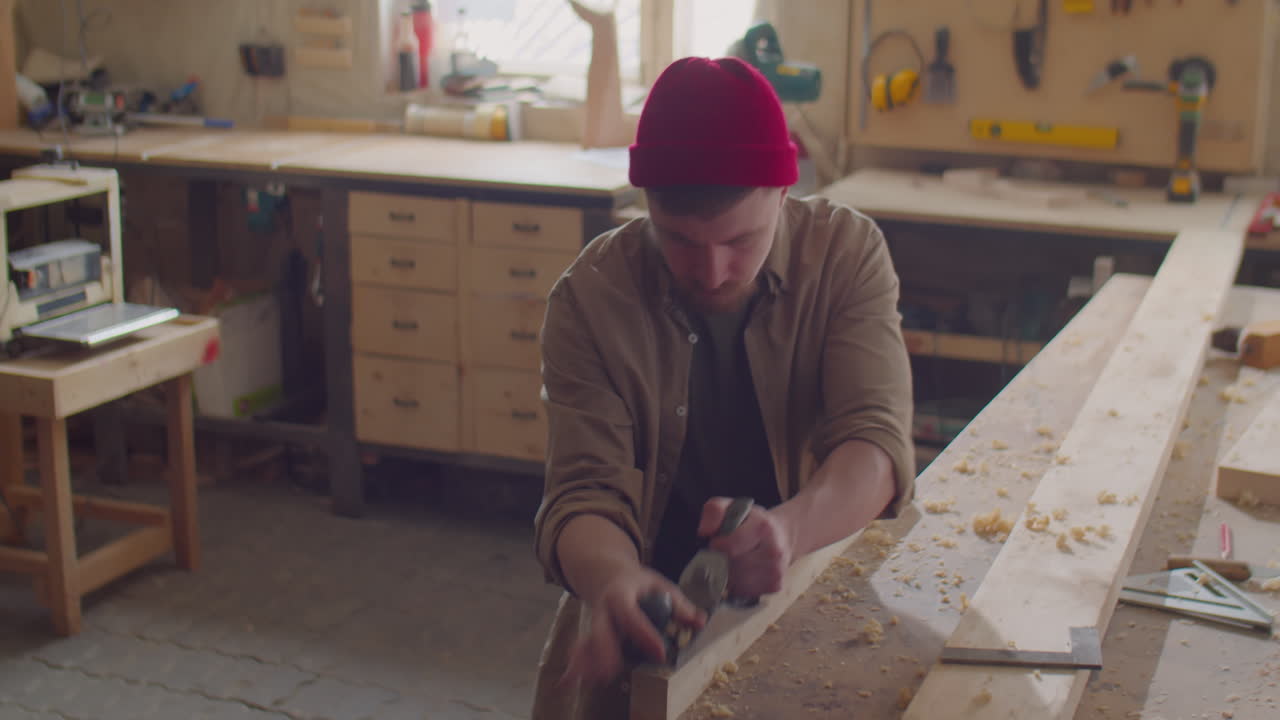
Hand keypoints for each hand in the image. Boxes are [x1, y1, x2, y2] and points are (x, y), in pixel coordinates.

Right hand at [559, 565, 705, 688]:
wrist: (609, 573)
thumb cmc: (639, 583)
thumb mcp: (660, 584)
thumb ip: (679, 604)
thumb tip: (700, 622)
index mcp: (622, 593)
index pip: (632, 616)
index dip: (644, 635)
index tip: (659, 653)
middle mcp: (604, 609)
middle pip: (601, 630)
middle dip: (604, 652)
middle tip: (612, 672)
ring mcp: (595, 622)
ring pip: (587, 642)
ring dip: (585, 662)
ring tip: (590, 681)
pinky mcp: (591, 634)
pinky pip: (581, 650)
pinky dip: (575, 665)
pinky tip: (567, 683)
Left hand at [699, 497, 794, 597]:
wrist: (782, 536)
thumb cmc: (752, 521)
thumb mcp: (731, 507)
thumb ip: (714, 512)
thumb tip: (703, 531)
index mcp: (762, 527)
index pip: (728, 546)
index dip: (717, 545)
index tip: (718, 541)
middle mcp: (773, 551)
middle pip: (730, 565)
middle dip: (721, 559)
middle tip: (726, 551)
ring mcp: (776, 571)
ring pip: (735, 581)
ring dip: (728, 573)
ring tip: (734, 560)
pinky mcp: (775, 586)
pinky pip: (743, 590)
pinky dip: (738, 584)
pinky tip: (743, 571)